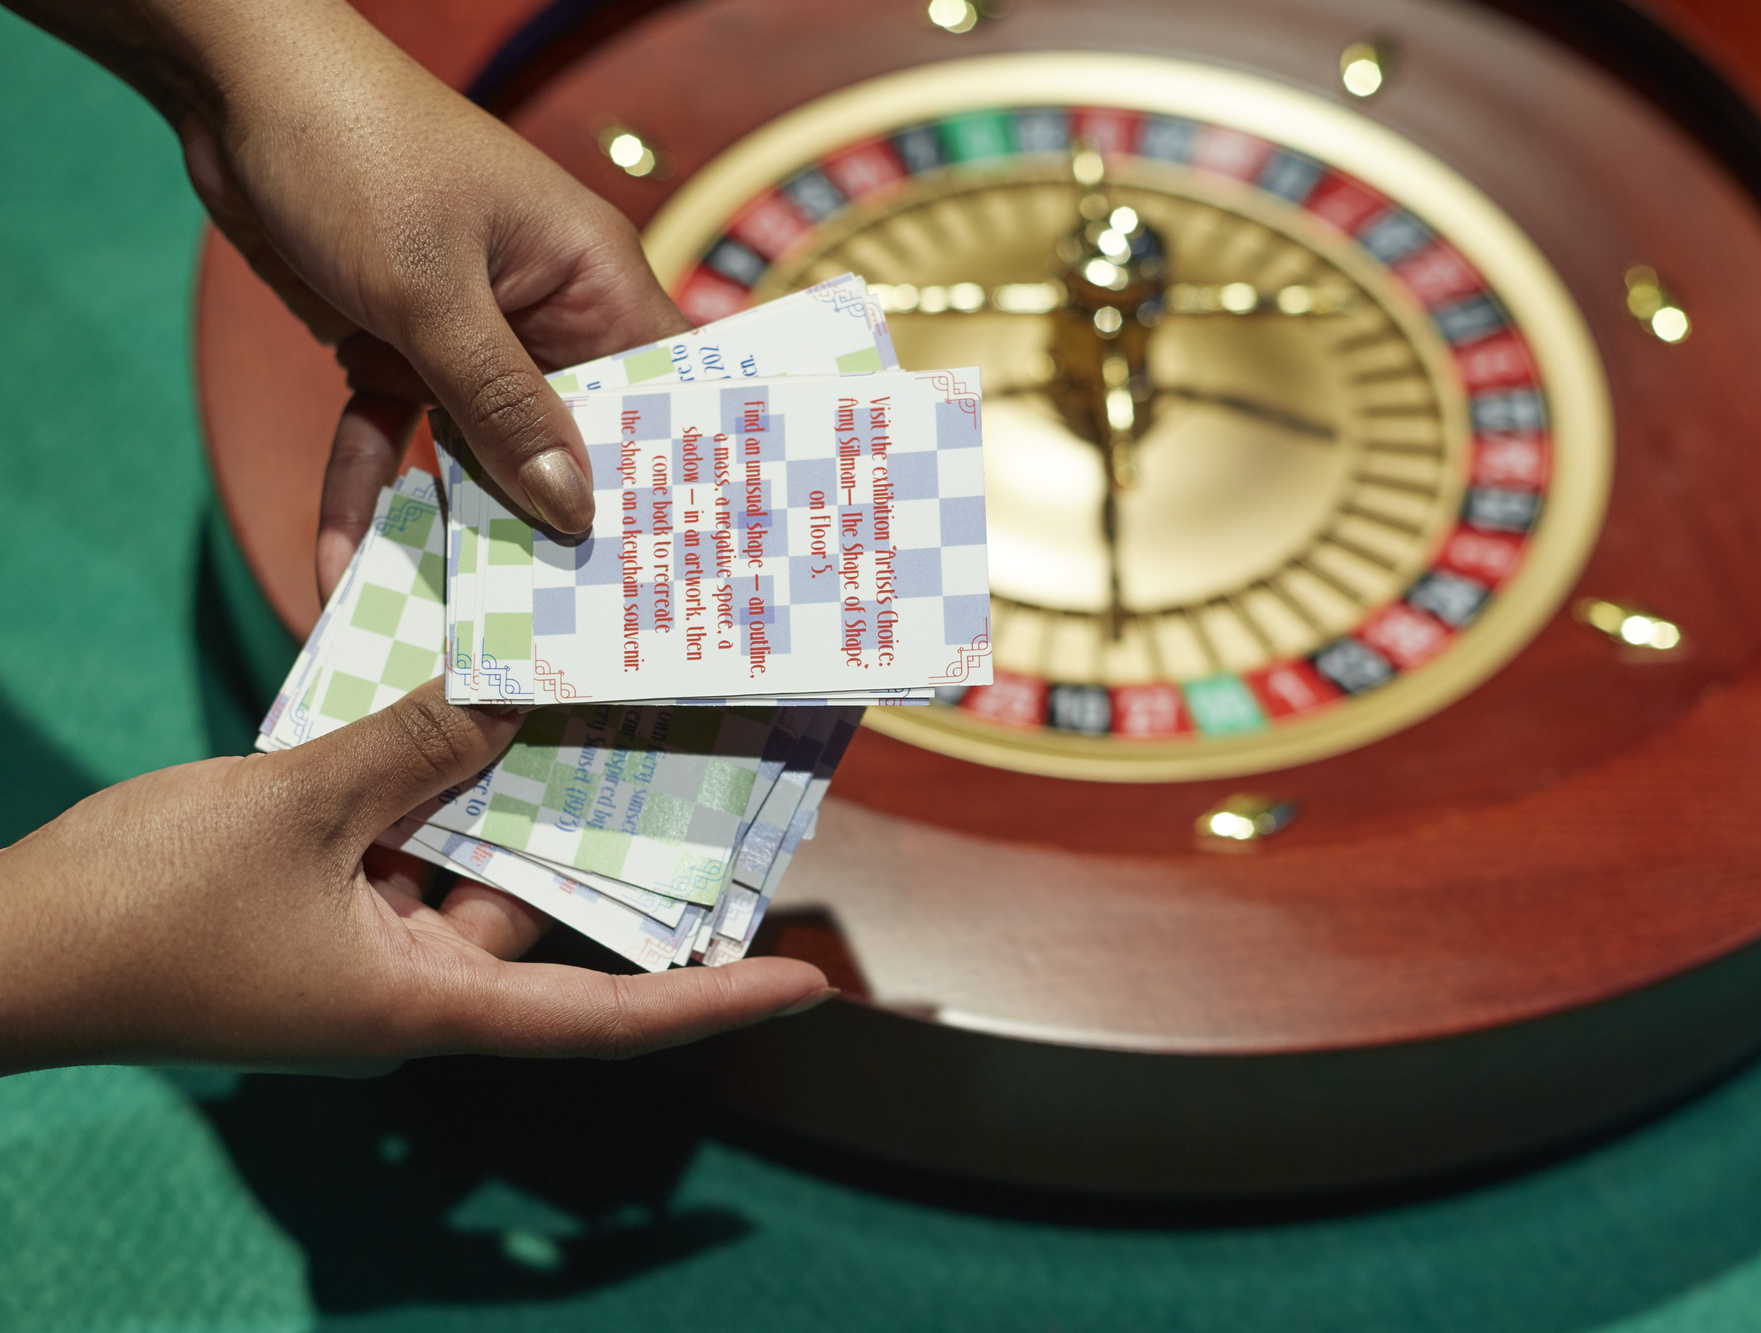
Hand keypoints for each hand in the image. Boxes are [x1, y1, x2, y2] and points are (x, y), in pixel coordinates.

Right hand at [0, 680, 831, 1075]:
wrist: (4, 949)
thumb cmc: (141, 910)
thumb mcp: (296, 807)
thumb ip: (409, 747)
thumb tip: (507, 697)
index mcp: (428, 1005)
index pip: (609, 1020)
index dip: (717, 1004)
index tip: (812, 987)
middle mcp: (416, 986)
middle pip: (551, 924)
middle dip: (620, 854)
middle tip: (709, 781)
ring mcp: (368, 950)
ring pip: (481, 869)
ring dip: (527, 798)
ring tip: (608, 714)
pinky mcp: (321, 908)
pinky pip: (414, 845)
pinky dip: (445, 788)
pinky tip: (478, 710)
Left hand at [6, 0, 688, 596]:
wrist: (233, 90)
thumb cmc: (359, 157)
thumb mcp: (433, 295)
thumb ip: (501, 406)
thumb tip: (571, 509)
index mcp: (592, 280)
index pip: (657, 391)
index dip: (669, 474)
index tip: (673, 565)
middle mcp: (547, 313)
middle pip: (570, 438)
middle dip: (556, 523)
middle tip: (567, 627)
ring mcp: (473, 335)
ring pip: (478, 452)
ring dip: (455, 523)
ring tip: (457, 623)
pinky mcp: (400, 347)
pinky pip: (395, 436)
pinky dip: (364, 488)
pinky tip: (335, 561)